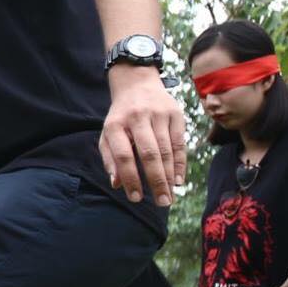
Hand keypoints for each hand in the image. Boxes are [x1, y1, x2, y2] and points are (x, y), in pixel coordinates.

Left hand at [100, 65, 185, 206]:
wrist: (137, 84)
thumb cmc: (120, 117)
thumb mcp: (108, 134)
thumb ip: (110, 158)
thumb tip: (116, 183)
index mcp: (116, 124)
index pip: (123, 155)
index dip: (130, 178)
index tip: (136, 197)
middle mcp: (137, 118)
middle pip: (149, 154)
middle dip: (156, 181)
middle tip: (162, 203)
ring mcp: (158, 114)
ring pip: (166, 150)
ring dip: (169, 176)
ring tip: (170, 196)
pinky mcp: (175, 114)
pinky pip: (179, 143)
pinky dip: (180, 163)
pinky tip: (178, 180)